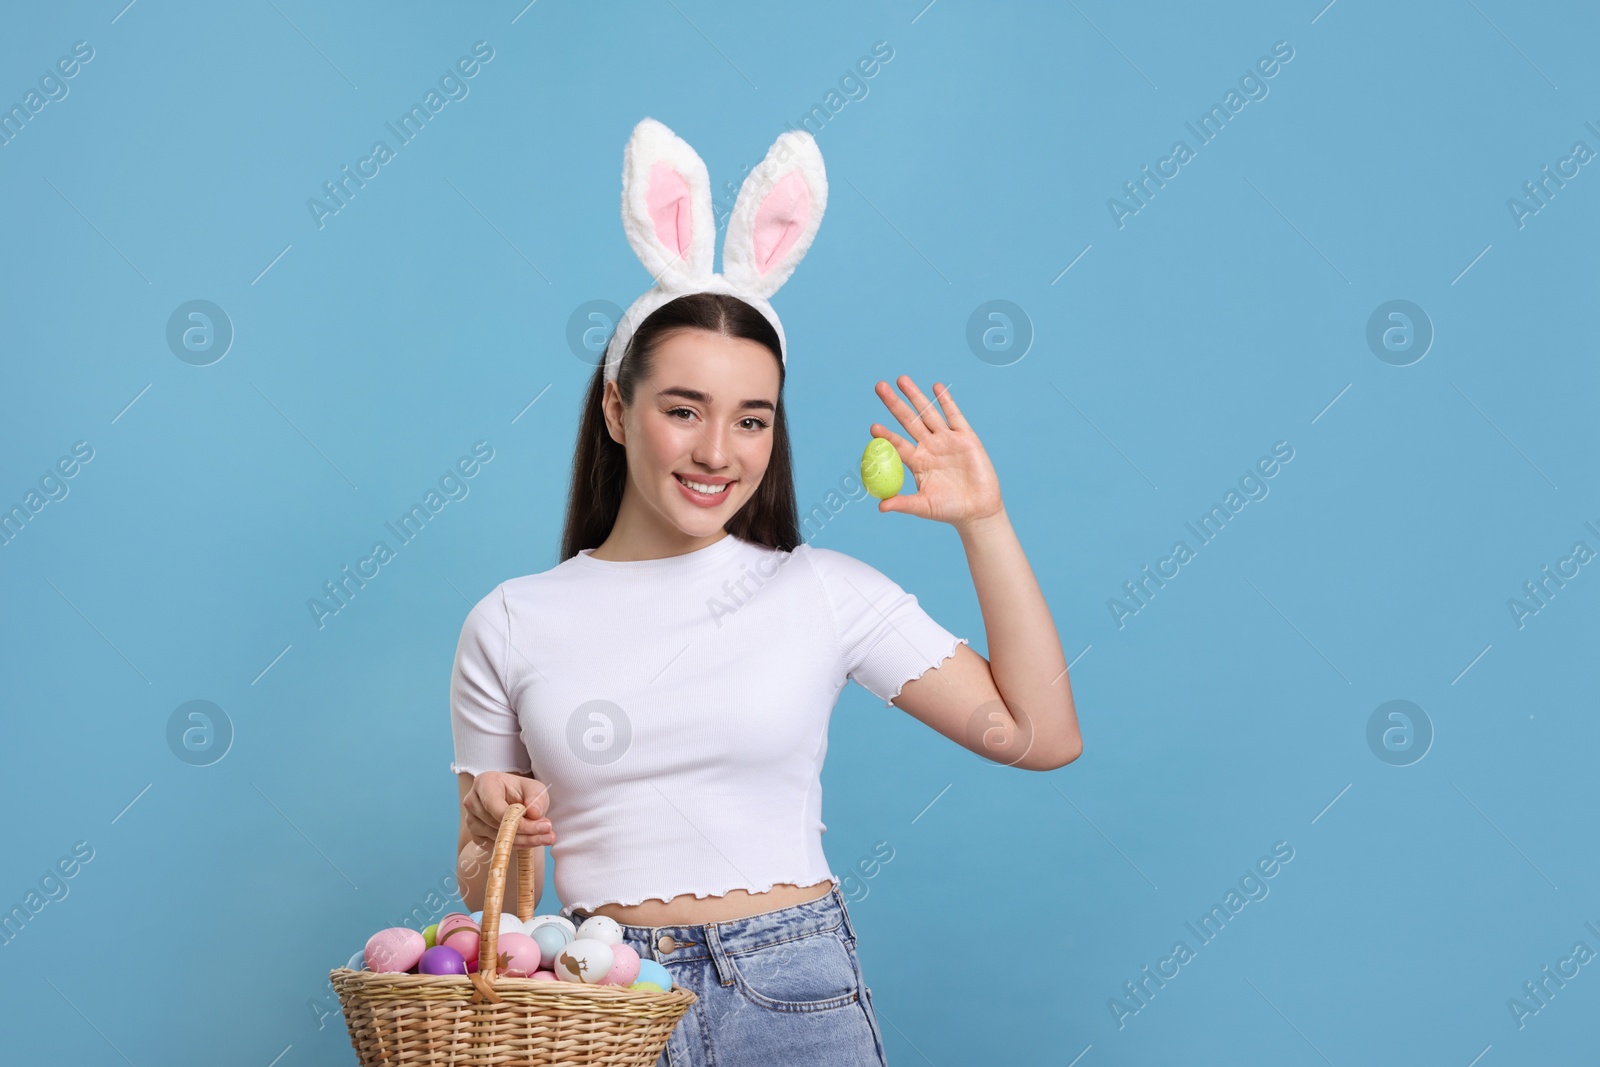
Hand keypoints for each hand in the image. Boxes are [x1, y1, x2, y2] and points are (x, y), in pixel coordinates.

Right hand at [462, 772, 554, 851]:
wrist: (515, 801)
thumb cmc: (522, 791)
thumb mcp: (535, 789)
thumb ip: (536, 798)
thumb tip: (534, 814)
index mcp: (484, 783)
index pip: (495, 806)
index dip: (518, 820)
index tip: (543, 825)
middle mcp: (472, 802)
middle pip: (497, 824)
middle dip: (526, 831)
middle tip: (548, 833)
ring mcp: (471, 820)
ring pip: (497, 838)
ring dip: (524, 841)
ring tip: (546, 837)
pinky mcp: (476, 836)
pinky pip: (495, 847)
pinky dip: (515, 846)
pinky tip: (531, 841)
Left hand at [871, 377, 1002, 529]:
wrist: (978, 509)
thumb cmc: (949, 510)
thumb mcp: (924, 506)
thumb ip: (904, 503)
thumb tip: (880, 507)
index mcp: (916, 462)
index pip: (897, 444)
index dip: (886, 435)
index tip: (873, 427)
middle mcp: (928, 447)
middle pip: (908, 421)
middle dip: (894, 404)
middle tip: (879, 387)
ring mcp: (946, 440)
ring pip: (928, 413)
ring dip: (915, 396)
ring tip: (901, 379)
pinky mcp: (965, 437)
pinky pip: (954, 416)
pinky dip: (946, 401)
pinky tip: (936, 387)